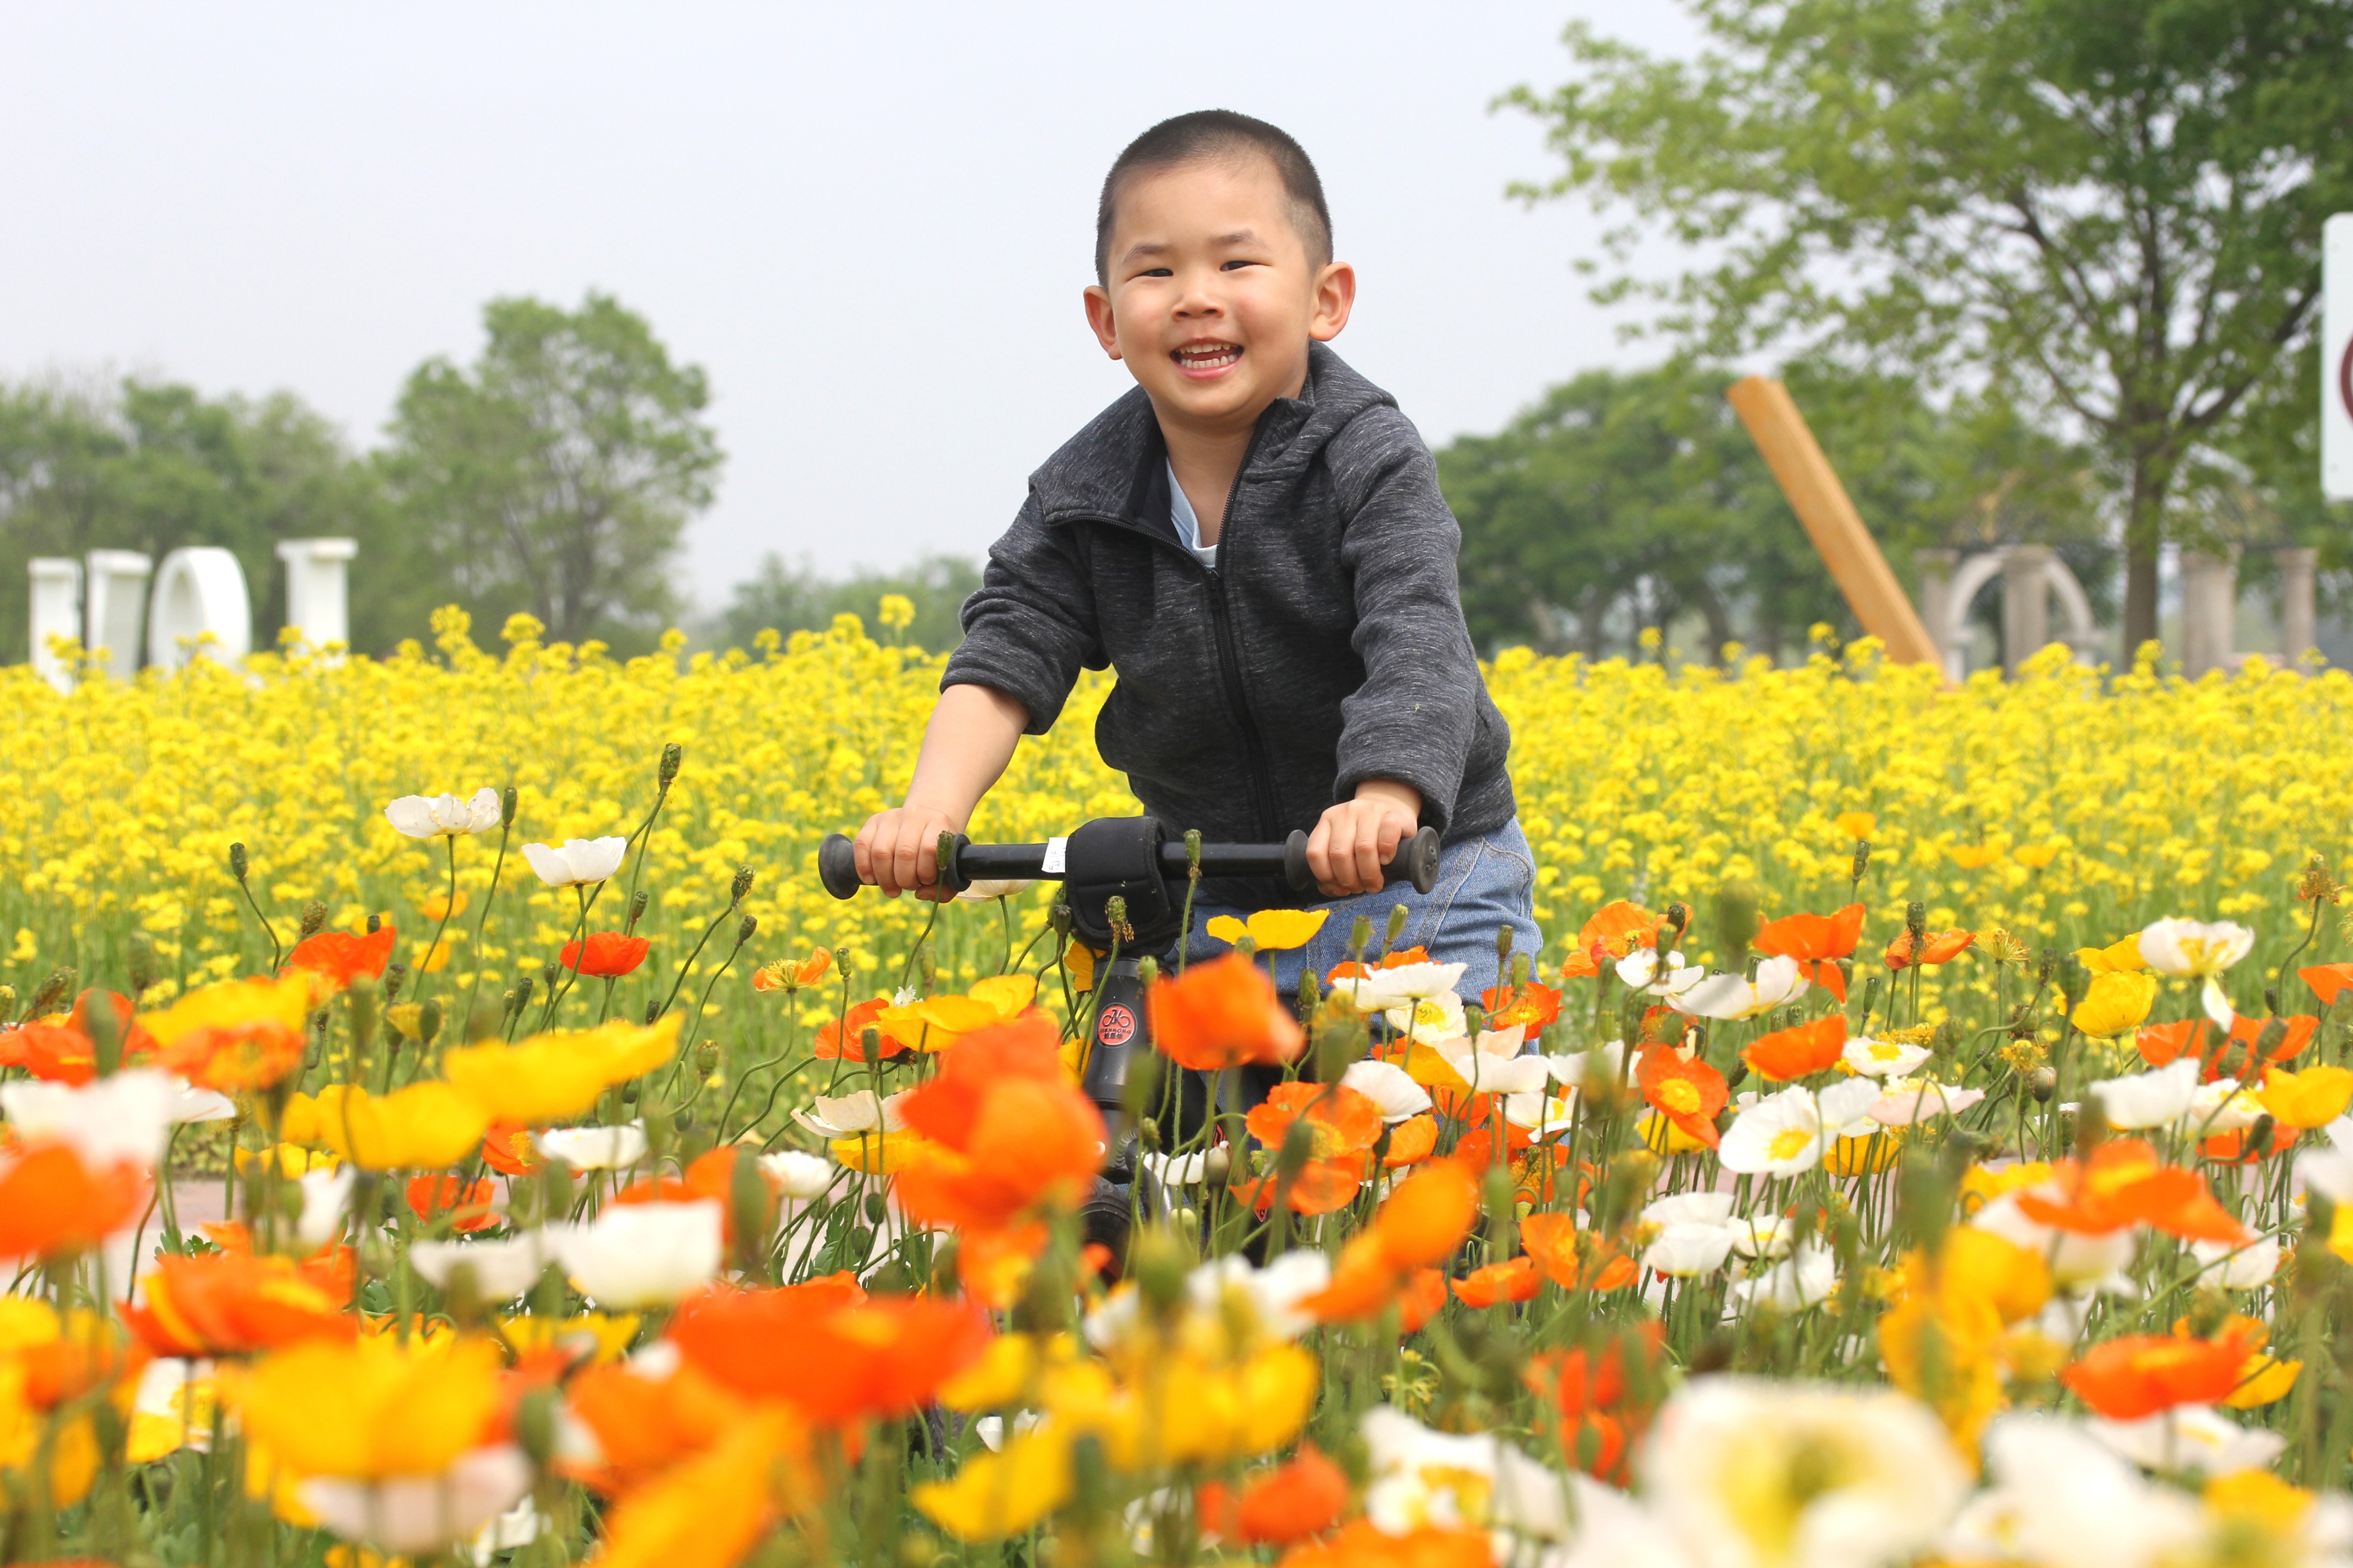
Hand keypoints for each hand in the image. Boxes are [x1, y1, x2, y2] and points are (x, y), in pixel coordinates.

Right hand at [852, 804, 963, 900]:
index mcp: (938, 823)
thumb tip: (920, 894)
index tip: (926, 881)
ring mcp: (891, 817)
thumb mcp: (950, 868)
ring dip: (885, 878)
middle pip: (904, 853)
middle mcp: (914, 816)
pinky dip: (863, 866)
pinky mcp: (873, 821)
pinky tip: (870, 879)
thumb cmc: (938, 852)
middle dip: (904, 880)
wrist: (926, 823)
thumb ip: (945, 889)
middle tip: (908, 887)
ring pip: (880, 851)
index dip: (925, 872)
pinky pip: (862, 844)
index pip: (929, 849)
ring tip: (892, 889)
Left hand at [1306, 781, 1420, 896]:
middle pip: (1339, 854)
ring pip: (1363, 848)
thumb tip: (1334, 890)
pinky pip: (1387, 837)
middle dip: (1349, 880)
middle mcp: (1344, 813)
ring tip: (1374, 884)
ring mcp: (1369, 810)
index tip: (1341, 889)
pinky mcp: (1392, 813)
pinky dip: (1386, 853)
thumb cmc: (1368, 839)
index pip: (1315, 853)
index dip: (1326, 877)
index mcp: (1327, 821)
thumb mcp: (1346, 848)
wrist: (1394, 815)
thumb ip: (1334, 868)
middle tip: (1360, 889)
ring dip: (1369, 874)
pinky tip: (1386, 861)